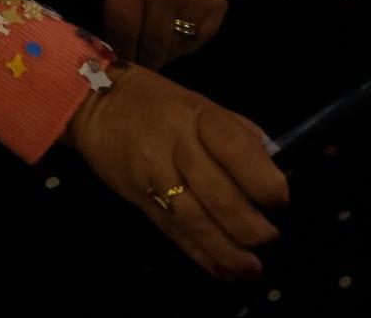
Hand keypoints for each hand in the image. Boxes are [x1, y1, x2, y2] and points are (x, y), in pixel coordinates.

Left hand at [31, 0, 225, 68]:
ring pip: (175, 46)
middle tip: (127, 66)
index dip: (115, 50)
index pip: (121, 30)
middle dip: (137, 59)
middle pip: (149, 44)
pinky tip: (169, 40)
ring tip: (146, 55)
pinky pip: (199, 38)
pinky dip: (184, 44)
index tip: (107, 63)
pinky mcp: (217, 3)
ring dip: (161, 55)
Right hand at [67, 64, 286, 278]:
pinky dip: (199, 254)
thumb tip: (275, 166)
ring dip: (227, 250)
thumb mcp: (199, 103)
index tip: (279, 201)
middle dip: (249, 226)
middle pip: (217, 194)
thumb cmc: (154, 102)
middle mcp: (176, 145)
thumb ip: (237, 132)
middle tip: (269, 239)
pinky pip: (172, 231)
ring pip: (194, 220)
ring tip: (251, 268)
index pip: (236, 150)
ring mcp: (152, 174)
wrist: (91, 101)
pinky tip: (222, 270)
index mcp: (198, 116)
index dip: (263, 182)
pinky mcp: (137, 198)